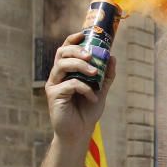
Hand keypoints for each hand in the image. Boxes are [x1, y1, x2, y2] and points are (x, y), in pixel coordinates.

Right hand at [45, 31, 116, 148]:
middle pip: (62, 53)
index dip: (73, 40)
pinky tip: (93, 97)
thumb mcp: (101, 90)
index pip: (66, 49)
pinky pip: (69, 85)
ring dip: (80, 66)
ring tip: (94, 74)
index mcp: (67, 71)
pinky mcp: (54, 95)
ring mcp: (54, 84)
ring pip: (62, 65)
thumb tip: (112, 57)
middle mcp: (58, 75)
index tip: (84, 34)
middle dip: (77, 50)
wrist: (80, 132)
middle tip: (91, 56)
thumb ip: (106, 75)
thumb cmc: (87, 111)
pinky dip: (84, 88)